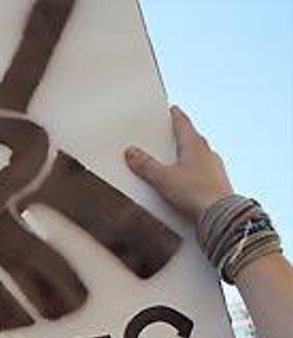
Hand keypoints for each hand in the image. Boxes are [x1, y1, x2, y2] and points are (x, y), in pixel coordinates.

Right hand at [125, 105, 232, 220]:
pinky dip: (194, 171)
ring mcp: (215, 168)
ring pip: (200, 155)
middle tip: (174, 131)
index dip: (177, 116)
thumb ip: (146, 165)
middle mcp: (208, 153)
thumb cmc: (194, 193)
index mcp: (195, 145)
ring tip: (178, 157)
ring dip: (189, 153)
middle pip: (194, 138)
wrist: (219, 215)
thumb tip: (131, 152)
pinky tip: (188, 179)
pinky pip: (203, 172)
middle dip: (183, 134)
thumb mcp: (162, 178)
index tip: (173, 109)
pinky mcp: (217, 183)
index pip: (184, 124)